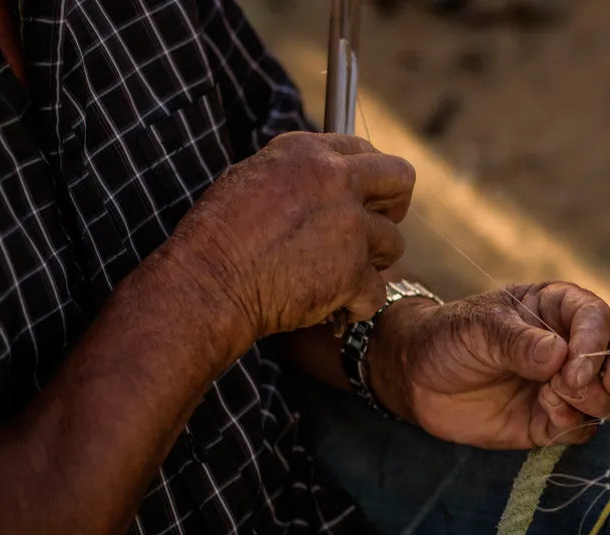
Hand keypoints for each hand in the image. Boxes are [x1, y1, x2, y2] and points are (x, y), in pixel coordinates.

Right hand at [164, 132, 414, 343]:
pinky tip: (336, 309)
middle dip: (393, 205)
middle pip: (400, 179)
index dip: (371, 178)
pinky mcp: (354, 272)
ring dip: (373, 261)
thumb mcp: (253, 177)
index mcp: (308, 152)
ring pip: (393, 242)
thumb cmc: (219, 234)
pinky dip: (358, 305)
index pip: (366, 150)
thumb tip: (324, 177)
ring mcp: (349, 227)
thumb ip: (299, 173)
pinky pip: (377, 291)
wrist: (209, 281)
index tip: (366, 196)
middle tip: (375, 227)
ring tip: (340, 274)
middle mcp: (336, 181)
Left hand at [368, 283, 609, 448]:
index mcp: (566, 308)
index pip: (606, 321)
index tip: (570, 372)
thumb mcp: (478, 329)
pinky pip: (587, 427)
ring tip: (553, 398)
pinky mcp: (560, 420)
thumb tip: (560, 355)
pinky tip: (544, 415)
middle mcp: (581, 344)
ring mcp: (574, 384)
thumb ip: (518, 341)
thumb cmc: (451, 337)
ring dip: (597, 403)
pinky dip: (573, 424)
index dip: (597, 347)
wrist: (418, 379)